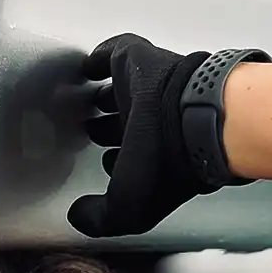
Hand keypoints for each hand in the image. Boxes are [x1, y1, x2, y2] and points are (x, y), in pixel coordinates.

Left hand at [70, 33, 217, 238]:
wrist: (195, 118)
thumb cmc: (170, 165)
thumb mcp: (127, 209)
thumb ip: (98, 218)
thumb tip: (77, 214)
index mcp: (151, 157)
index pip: (126, 159)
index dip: (110, 162)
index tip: (101, 163)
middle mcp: (149, 124)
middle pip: (120, 124)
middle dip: (103, 129)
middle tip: (86, 129)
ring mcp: (145, 92)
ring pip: (114, 93)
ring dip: (99, 96)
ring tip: (78, 98)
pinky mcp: (138, 60)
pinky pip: (113, 54)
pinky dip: (99, 59)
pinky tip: (86, 67)